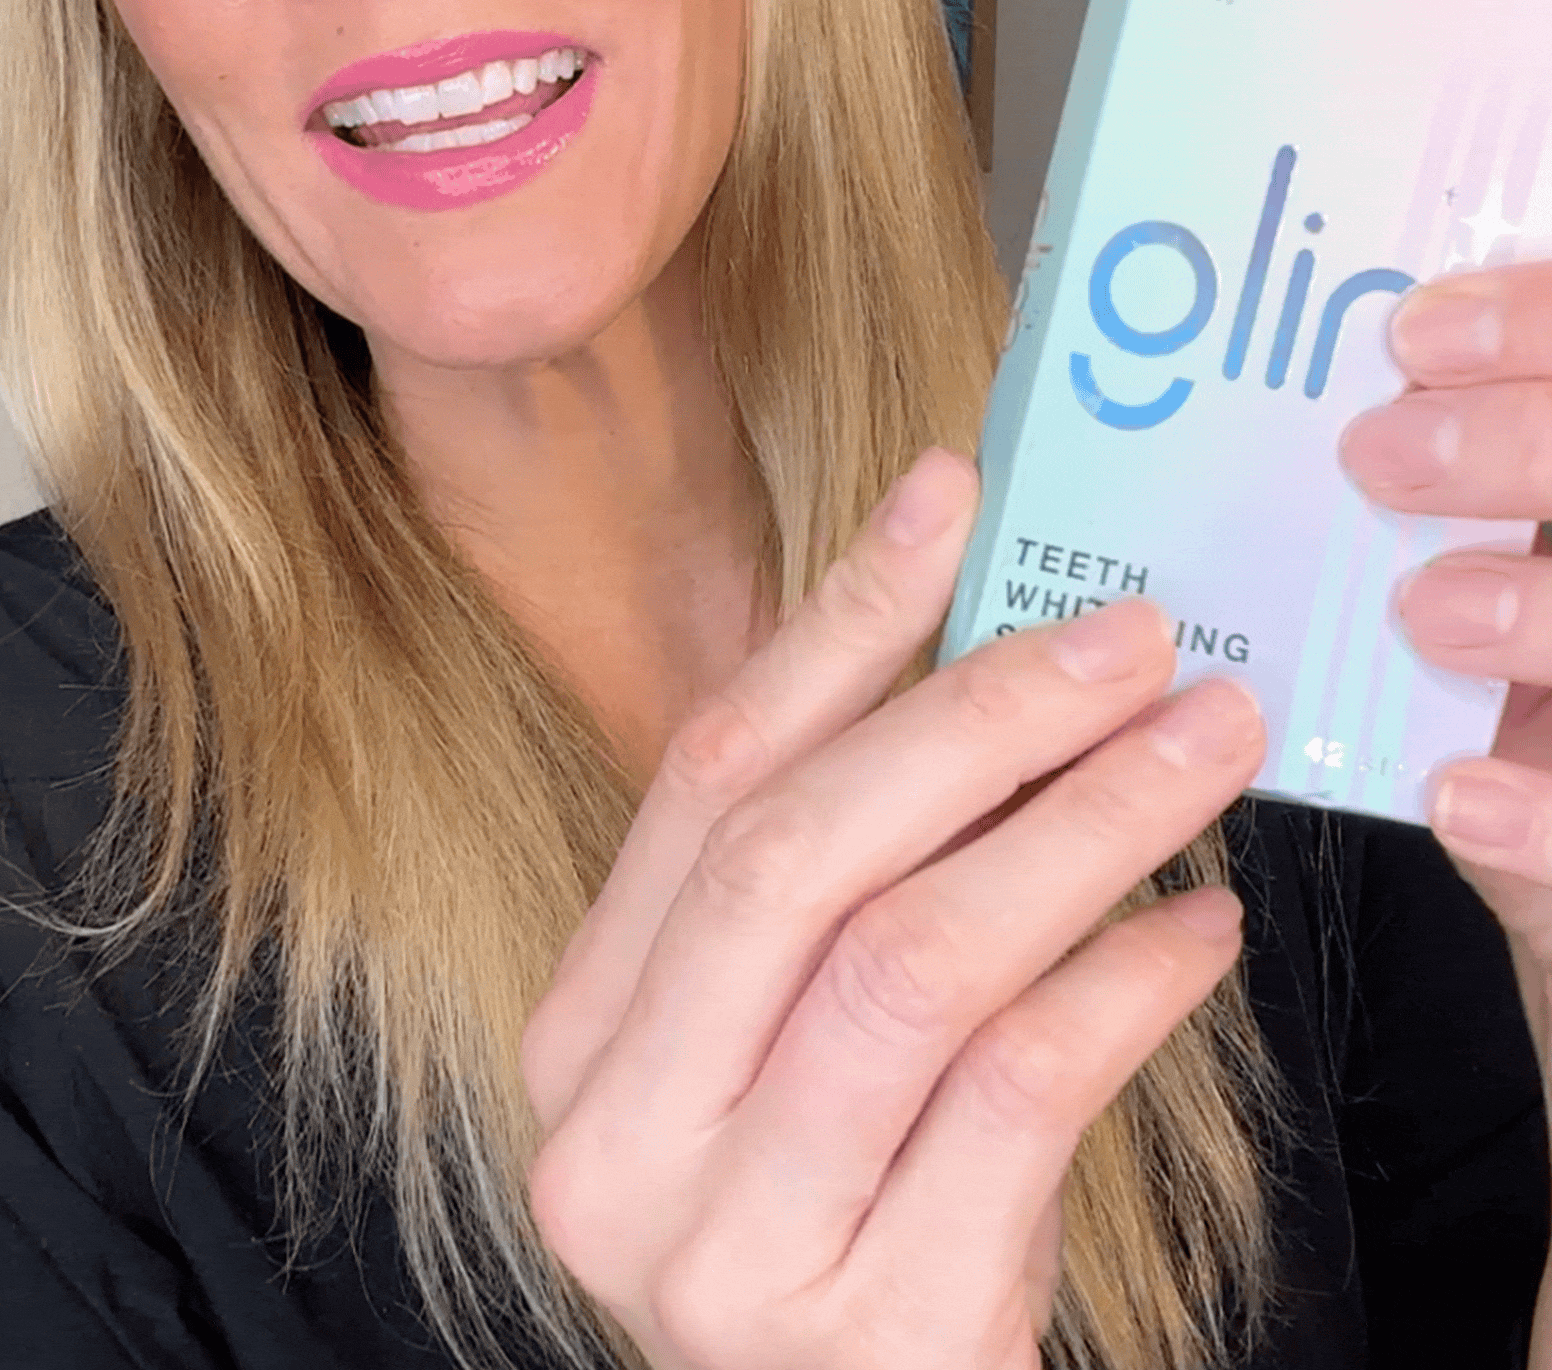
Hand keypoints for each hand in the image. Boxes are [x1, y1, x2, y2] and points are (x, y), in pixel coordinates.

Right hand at [520, 447, 1264, 1369]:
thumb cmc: (839, 1201)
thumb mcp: (787, 1038)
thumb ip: (836, 874)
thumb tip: (974, 637)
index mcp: (583, 1035)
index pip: (701, 782)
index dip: (832, 625)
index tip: (950, 498)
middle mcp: (620, 1139)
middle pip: (792, 857)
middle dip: (975, 716)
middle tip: (1131, 636)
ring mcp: (736, 1247)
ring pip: (912, 964)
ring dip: (1080, 827)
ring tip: (1203, 747)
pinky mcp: (886, 1327)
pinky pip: (1022, 1097)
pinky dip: (1127, 984)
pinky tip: (1200, 925)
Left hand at [1341, 264, 1551, 1067]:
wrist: (1534, 846)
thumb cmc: (1475, 690)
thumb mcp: (1448, 567)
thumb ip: (1399, 493)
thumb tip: (1262, 400)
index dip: (1536, 320)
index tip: (1412, 335)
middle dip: (1526, 447)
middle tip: (1380, 457)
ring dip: (1545, 615)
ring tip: (1427, 613)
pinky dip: (1541, 811)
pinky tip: (1459, 796)